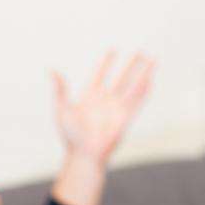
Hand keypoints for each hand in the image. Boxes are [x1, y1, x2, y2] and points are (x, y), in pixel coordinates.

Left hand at [51, 50, 154, 165]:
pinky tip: (151, 79)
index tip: (112, 51)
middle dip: (130, 65)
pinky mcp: (125, 117)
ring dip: (143, 72)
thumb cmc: (70, 135)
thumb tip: (51, 70)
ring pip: (133, 86)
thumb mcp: (61, 109)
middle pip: (121, 78)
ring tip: (152, 59)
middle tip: (139, 51)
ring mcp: (116, 108)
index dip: (105, 63)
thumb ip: (59, 89)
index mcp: (89, 97)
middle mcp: (105, 100)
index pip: (99, 75)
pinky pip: (138, 101)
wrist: (83, 154)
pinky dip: (145, 90)